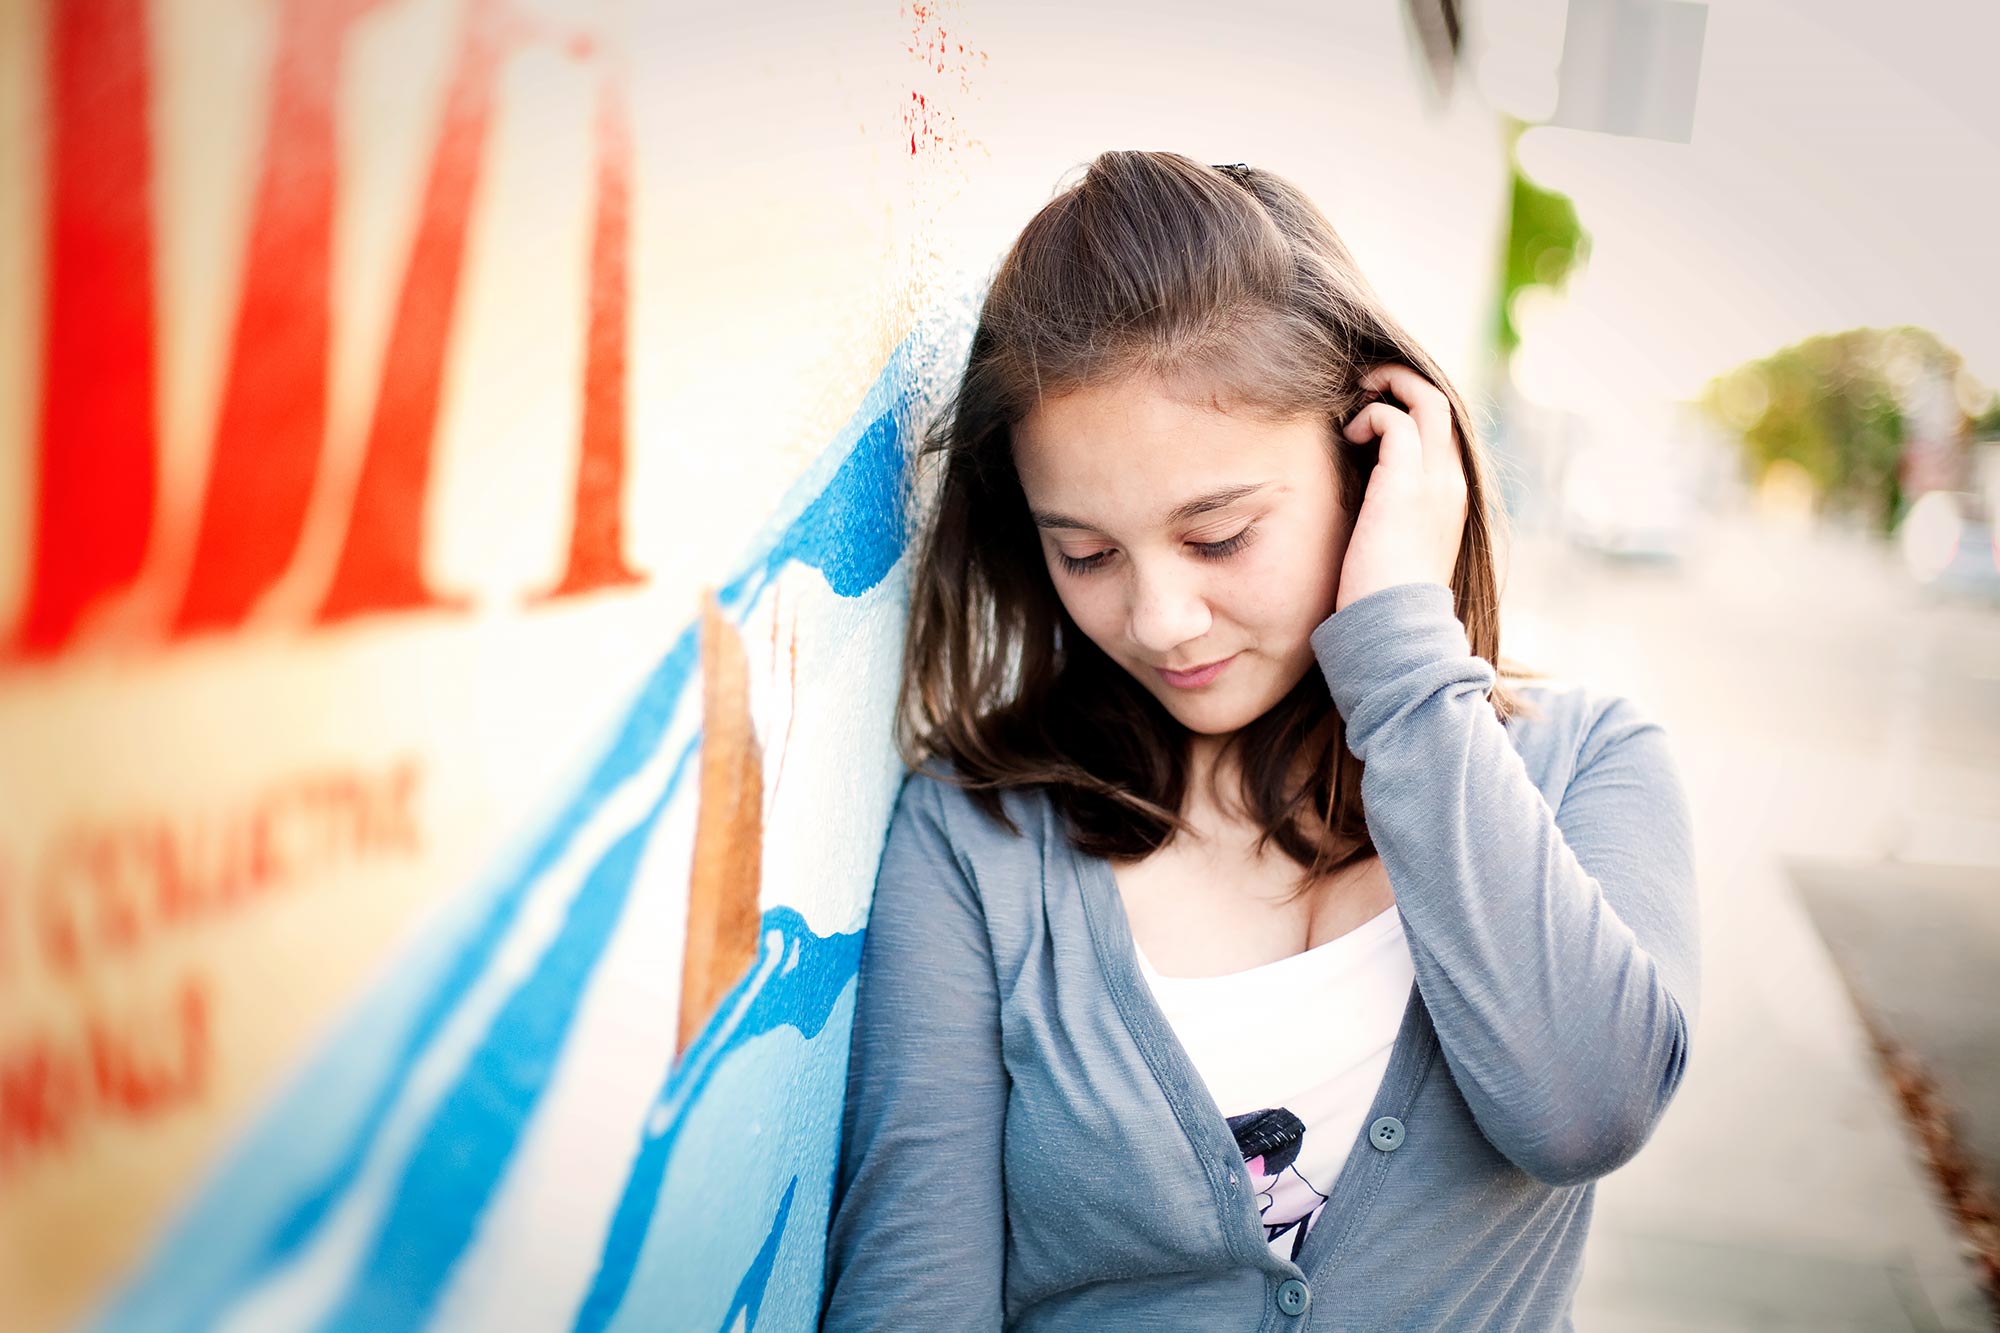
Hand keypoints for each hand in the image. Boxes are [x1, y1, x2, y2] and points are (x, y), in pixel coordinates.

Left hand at [1333, 363, 1467, 612]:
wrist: (1395, 629)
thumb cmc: (1384, 598)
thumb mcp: (1394, 548)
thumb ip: (1389, 517)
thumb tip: (1363, 508)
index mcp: (1450, 496)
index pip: (1442, 431)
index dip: (1409, 409)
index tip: (1372, 413)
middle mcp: (1450, 482)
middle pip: (1441, 403)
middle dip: (1401, 382)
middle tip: (1363, 387)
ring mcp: (1434, 481)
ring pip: (1427, 400)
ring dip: (1387, 387)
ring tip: (1355, 400)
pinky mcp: (1406, 484)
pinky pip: (1397, 421)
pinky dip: (1373, 415)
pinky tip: (1351, 436)